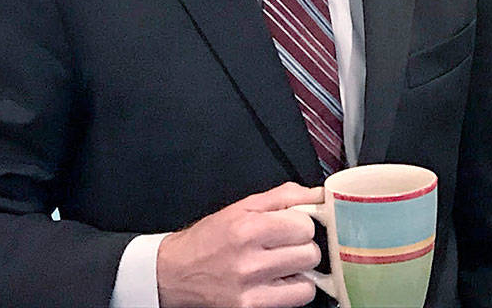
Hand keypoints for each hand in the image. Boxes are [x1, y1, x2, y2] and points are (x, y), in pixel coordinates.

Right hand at [156, 181, 323, 307]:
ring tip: (282, 265)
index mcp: (247, 229)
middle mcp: (248, 262)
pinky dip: (294, 291)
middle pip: (310, 254)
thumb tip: (319, 195)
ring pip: (308, 282)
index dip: (303, 224)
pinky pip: (296, 300)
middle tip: (286, 246)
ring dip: (300, 272)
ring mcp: (249, 290)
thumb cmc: (208, 239)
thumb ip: (284, 196)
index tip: (294, 225)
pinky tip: (278, 282)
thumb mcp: (242, 206)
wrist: (172, 273)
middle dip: (303, 247)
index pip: (305, 226)